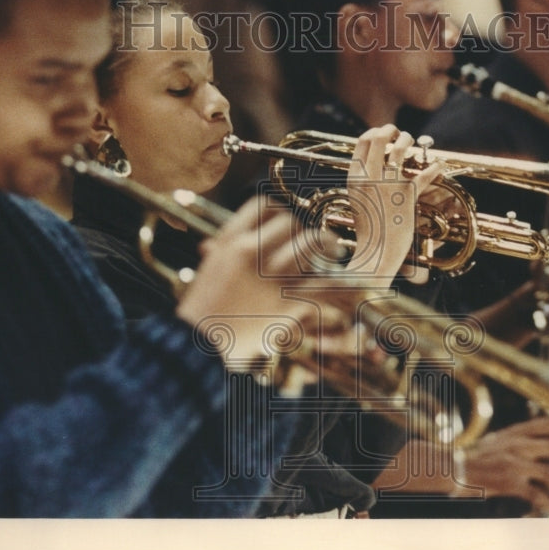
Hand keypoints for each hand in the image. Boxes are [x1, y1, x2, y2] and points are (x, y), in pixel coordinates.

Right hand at [176, 196, 344, 362]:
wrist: (196, 343)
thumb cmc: (200, 312)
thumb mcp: (205, 273)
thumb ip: (218, 254)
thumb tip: (214, 245)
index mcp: (230, 241)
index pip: (262, 206)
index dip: (278, 212)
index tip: (283, 225)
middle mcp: (251, 251)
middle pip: (290, 223)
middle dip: (302, 233)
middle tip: (309, 244)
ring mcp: (270, 275)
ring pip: (310, 244)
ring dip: (324, 248)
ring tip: (330, 252)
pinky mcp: (286, 301)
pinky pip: (325, 285)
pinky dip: (342, 287)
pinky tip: (353, 287)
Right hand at [345, 124, 443, 285]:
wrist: (375, 252)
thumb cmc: (368, 229)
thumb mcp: (357, 200)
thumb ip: (363, 180)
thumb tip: (373, 162)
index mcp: (354, 177)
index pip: (363, 142)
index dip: (375, 132)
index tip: (384, 133)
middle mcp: (369, 177)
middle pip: (379, 138)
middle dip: (391, 130)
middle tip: (399, 132)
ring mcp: (388, 184)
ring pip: (400, 149)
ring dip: (408, 140)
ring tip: (413, 141)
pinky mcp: (406, 195)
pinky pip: (424, 174)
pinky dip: (435, 167)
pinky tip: (440, 164)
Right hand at [459, 417, 548, 515]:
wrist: (455, 469)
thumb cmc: (475, 458)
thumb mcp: (496, 440)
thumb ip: (514, 438)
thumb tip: (533, 441)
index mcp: (515, 433)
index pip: (547, 425)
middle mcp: (518, 445)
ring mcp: (515, 463)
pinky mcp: (510, 482)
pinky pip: (538, 494)